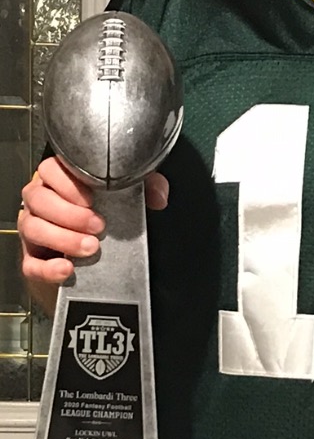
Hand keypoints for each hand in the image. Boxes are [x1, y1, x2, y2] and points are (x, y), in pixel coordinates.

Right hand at [19, 155, 168, 286]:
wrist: (95, 252)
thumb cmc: (103, 212)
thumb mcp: (127, 192)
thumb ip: (145, 186)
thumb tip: (159, 197)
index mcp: (58, 179)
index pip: (49, 169)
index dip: (67, 183)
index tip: (92, 197)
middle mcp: (40, 200)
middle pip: (38, 199)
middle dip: (69, 213)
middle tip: (98, 226)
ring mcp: (32, 229)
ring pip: (32, 228)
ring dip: (61, 238)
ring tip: (90, 247)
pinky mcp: (33, 258)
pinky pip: (30, 264)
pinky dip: (46, 268)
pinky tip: (66, 269)